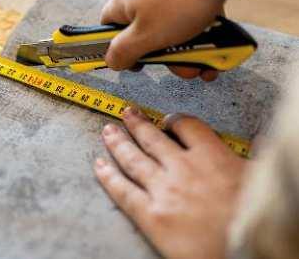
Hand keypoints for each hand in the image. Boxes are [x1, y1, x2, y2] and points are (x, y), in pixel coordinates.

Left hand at [94, 107, 246, 258]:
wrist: (247, 252)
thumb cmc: (257, 218)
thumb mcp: (260, 179)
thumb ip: (249, 159)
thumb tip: (257, 144)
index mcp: (212, 156)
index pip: (187, 126)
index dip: (174, 120)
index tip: (168, 119)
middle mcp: (182, 168)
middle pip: (152, 139)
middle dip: (137, 124)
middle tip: (126, 113)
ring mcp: (163, 190)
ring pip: (133, 159)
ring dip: (118, 142)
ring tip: (108, 130)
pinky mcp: (151, 215)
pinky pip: (123, 191)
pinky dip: (108, 176)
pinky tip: (98, 165)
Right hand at [101, 0, 298, 79]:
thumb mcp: (146, 35)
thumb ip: (124, 52)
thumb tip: (110, 61)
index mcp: (123, 5)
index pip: (107, 30)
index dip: (118, 51)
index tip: (137, 65)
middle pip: (147, 37)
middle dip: (168, 58)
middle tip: (184, 69)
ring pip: (175, 33)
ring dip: (191, 53)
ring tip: (208, 64)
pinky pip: (194, 22)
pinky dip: (205, 37)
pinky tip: (220, 50)